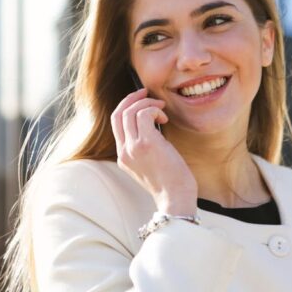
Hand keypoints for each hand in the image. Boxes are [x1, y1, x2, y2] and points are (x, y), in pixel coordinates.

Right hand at [110, 88, 197, 215]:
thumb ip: (144, 146)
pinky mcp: (146, 144)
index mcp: (123, 156)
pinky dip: (154, 110)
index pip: (116, 123)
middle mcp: (124, 151)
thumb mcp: (150, 164)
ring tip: (161, 109)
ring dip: (147, 103)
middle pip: (118, 113)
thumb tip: (152, 123)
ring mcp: (133, 147)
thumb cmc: (170, 182)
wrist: (175, 198)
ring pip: (130, 111)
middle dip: (132, 98)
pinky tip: (164, 118)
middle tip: (146, 93)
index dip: (126, 106)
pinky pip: (143, 114)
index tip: (140, 99)